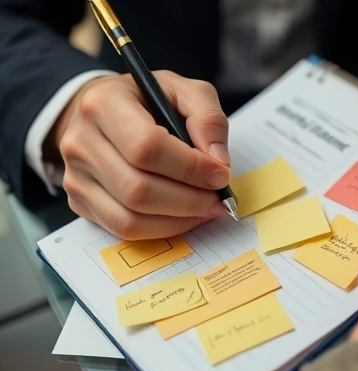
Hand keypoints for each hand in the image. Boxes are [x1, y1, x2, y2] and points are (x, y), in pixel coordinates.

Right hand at [43, 71, 229, 239]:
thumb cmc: (146, 101)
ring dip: (178, 219)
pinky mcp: (79, 200)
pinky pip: (122, 229)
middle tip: (218, 198)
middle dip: (189, 200)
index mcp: (104, 104)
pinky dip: (161, 229)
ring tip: (205, 208)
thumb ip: (208, 117)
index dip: (190, 168)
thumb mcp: (183, 91)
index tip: (220, 174)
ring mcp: (75, 175)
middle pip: (138, 189)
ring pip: (130, 217)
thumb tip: (217, 161)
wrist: (104, 112)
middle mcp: (80, 141)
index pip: (147, 147)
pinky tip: (182, 216)